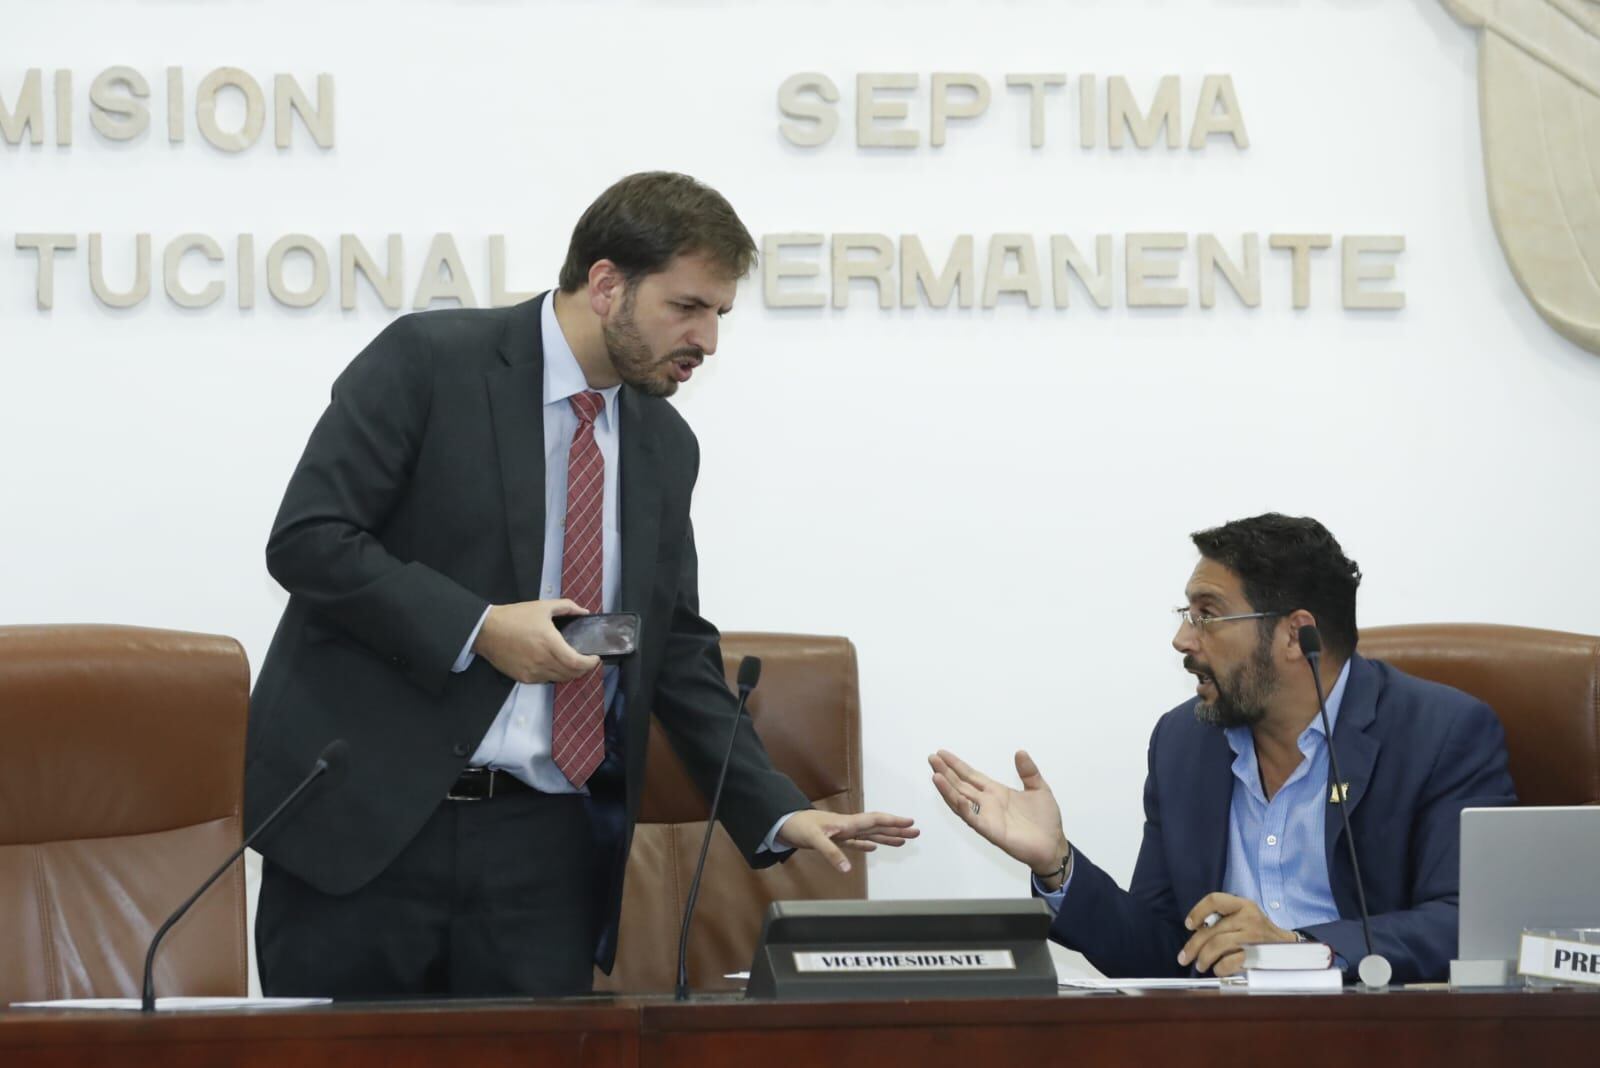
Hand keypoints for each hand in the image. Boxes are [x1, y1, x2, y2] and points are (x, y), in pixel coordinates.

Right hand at [473, 600, 600, 683]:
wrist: (486, 630)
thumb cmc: (515, 617)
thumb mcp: (543, 606)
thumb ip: (567, 607)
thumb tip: (584, 612)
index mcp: (550, 643)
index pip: (577, 663)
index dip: (590, 664)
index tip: (595, 657)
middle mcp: (543, 661)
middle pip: (571, 674)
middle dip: (583, 669)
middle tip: (586, 660)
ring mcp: (532, 672)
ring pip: (559, 679)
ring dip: (569, 673)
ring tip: (572, 662)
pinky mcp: (523, 678)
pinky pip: (545, 680)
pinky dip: (554, 675)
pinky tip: (553, 665)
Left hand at [775, 809, 918, 872]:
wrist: (782, 823)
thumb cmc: (797, 826)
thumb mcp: (814, 840)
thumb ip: (831, 853)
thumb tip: (847, 870)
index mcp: (846, 823)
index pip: (875, 821)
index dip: (893, 822)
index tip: (910, 822)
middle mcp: (847, 826)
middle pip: (877, 827)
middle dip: (897, 829)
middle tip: (916, 832)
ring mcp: (841, 833)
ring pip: (870, 834)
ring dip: (886, 837)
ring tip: (903, 840)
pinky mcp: (834, 839)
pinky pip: (855, 842)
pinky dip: (866, 845)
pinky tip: (873, 848)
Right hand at [929, 750, 1069, 883]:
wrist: (1053, 845)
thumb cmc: (1046, 820)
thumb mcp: (1039, 788)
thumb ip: (1028, 771)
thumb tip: (1020, 752)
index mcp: (996, 792)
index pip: (971, 775)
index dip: (956, 765)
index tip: (942, 754)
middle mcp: (987, 803)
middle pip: (961, 785)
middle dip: (946, 772)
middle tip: (931, 758)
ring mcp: (986, 817)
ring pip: (961, 800)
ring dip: (947, 789)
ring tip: (936, 775)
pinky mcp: (990, 830)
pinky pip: (972, 818)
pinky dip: (962, 807)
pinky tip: (954, 796)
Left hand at [1177, 892, 1295, 975]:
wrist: (1289, 949)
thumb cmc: (1259, 933)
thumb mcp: (1244, 918)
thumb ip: (1223, 921)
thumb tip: (1196, 934)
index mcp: (1242, 905)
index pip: (1214, 900)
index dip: (1197, 911)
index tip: (1189, 925)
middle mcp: (1248, 917)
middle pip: (1211, 930)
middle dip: (1193, 946)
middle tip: (1184, 958)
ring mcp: (1253, 936)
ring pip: (1217, 945)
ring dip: (1203, 958)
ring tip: (1200, 965)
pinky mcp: (1257, 954)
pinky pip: (1230, 961)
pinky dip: (1219, 968)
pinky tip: (1217, 970)